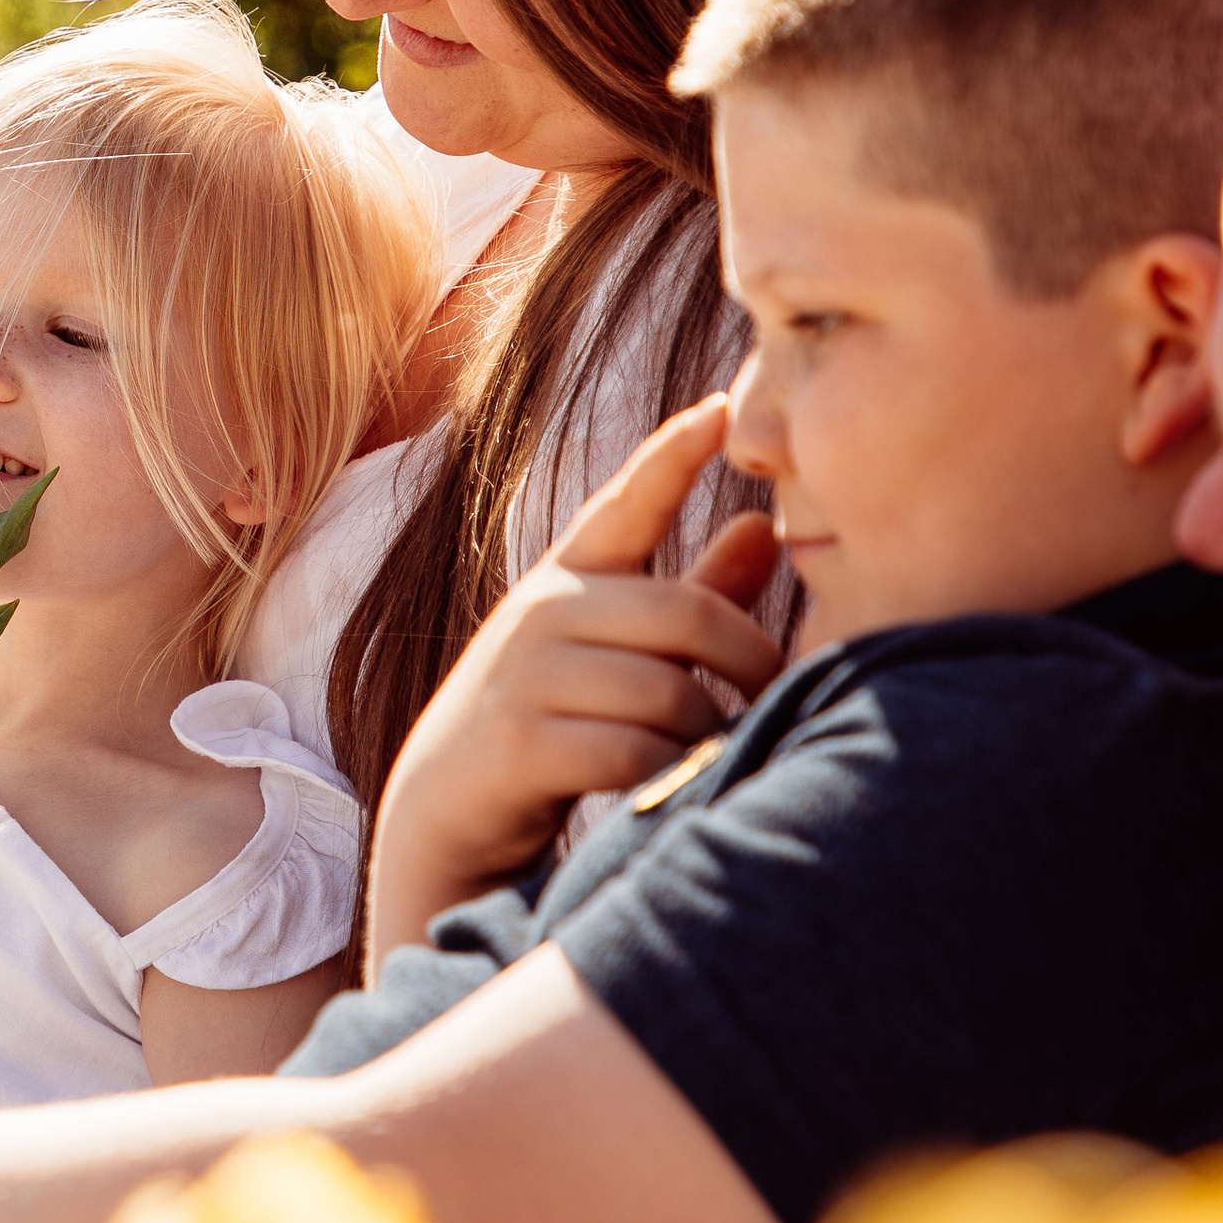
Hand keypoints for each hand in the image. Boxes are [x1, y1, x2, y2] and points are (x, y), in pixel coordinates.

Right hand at [367, 398, 783, 967]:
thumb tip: (765, 528)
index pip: (625, 503)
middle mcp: (542, 613)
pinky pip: (633, 751)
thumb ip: (691, 592)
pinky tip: (674, 784)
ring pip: (666, 690)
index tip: (718, 410)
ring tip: (715, 749)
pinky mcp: (520, 745)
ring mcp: (525, 677)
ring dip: (707, 729)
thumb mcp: (612, 648)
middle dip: (747, 656)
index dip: (671, 455)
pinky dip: (669, 773)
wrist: (445, 812)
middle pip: (684, 614)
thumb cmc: (551, 718)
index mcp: (568, 578)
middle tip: (776, 690)